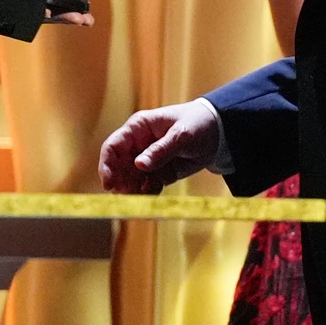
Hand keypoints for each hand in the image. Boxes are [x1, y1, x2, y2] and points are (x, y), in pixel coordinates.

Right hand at [99, 100, 220, 194]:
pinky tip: (153, 197)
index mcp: (138, 128)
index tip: (109, 184)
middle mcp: (138, 145)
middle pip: (118, 167)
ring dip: (133, 191)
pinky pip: (146, 187)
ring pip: (130, 180)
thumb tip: (138, 165)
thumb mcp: (181, 135)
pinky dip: (147, 195)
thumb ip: (160, 150)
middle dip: (120, 183)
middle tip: (128, 196)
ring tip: (142, 200)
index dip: (106, 165)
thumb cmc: (198, 124)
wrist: (219, 133)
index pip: (113, 146)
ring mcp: (148, 160)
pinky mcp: (159, 173)